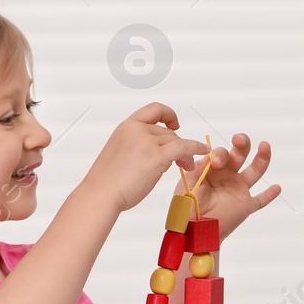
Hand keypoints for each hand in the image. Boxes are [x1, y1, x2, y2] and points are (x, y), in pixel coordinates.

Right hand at [85, 103, 209, 213]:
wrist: (101, 194)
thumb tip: (156, 150)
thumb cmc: (107, 181)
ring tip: (186, 166)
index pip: (153, 110)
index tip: (174, 125)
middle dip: (178, 145)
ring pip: (176, 141)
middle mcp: (136, 130)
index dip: (168, 114)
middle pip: (167, 132)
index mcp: (126, 127)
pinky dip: (196, 148)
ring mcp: (146, 141)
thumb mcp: (120, 152)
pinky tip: (203, 151)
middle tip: (183, 161)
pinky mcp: (156, 156)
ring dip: (185, 153)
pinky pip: (184, 147)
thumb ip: (136, 145)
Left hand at [176, 133, 279, 237]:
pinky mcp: (245, 206)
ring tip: (265, 145)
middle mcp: (228, 176)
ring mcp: (239, 190)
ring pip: (255, 171)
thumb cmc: (187, 207)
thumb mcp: (189, 183)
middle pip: (239, 155)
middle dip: (241, 144)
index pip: (221, 153)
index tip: (215, 162)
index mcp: (213, 170)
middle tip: (238, 139)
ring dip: (262, 158)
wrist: (192, 230)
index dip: (220, 154)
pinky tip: (277, 187)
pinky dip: (270, 195)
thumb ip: (198, 169)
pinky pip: (261, 200)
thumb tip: (210, 156)